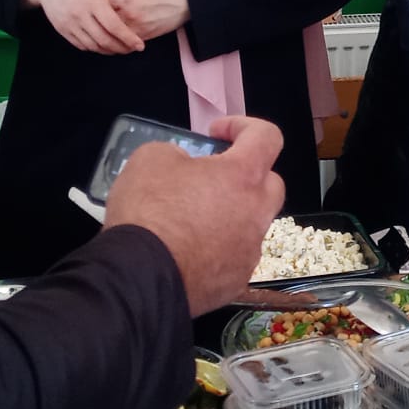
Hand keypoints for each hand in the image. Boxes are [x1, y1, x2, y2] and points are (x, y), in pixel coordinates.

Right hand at [23, 0, 143, 54]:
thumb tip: (135, 14)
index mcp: (92, 0)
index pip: (114, 26)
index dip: (128, 38)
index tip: (140, 45)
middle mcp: (80, 13)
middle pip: (104, 40)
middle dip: (121, 48)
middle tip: (132, 49)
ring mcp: (69, 23)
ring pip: (93, 46)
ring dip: (109, 51)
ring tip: (120, 49)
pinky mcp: (62, 30)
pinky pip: (82, 45)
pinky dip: (95, 48)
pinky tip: (104, 46)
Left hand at [96, 0, 189, 40]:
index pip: (99, 3)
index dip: (97, 0)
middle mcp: (126, 16)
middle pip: (104, 20)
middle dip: (101, 16)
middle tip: (98, 12)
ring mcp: (136, 28)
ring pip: (114, 33)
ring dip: (110, 29)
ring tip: (109, 22)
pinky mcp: (146, 36)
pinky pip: (127, 40)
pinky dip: (122, 37)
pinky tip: (121, 31)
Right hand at [105, 115, 285, 314]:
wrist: (140, 277)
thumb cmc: (149, 212)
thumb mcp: (150, 158)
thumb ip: (176, 153)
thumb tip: (181, 165)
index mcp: (243, 176)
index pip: (266, 137)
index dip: (244, 127)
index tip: (217, 133)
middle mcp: (256, 213)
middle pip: (268, 184)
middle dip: (244, 175)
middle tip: (209, 178)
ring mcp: (249, 250)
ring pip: (250, 223)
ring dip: (229, 214)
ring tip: (191, 219)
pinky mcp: (236, 281)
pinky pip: (233, 256)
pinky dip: (216, 249)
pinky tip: (187, 251)